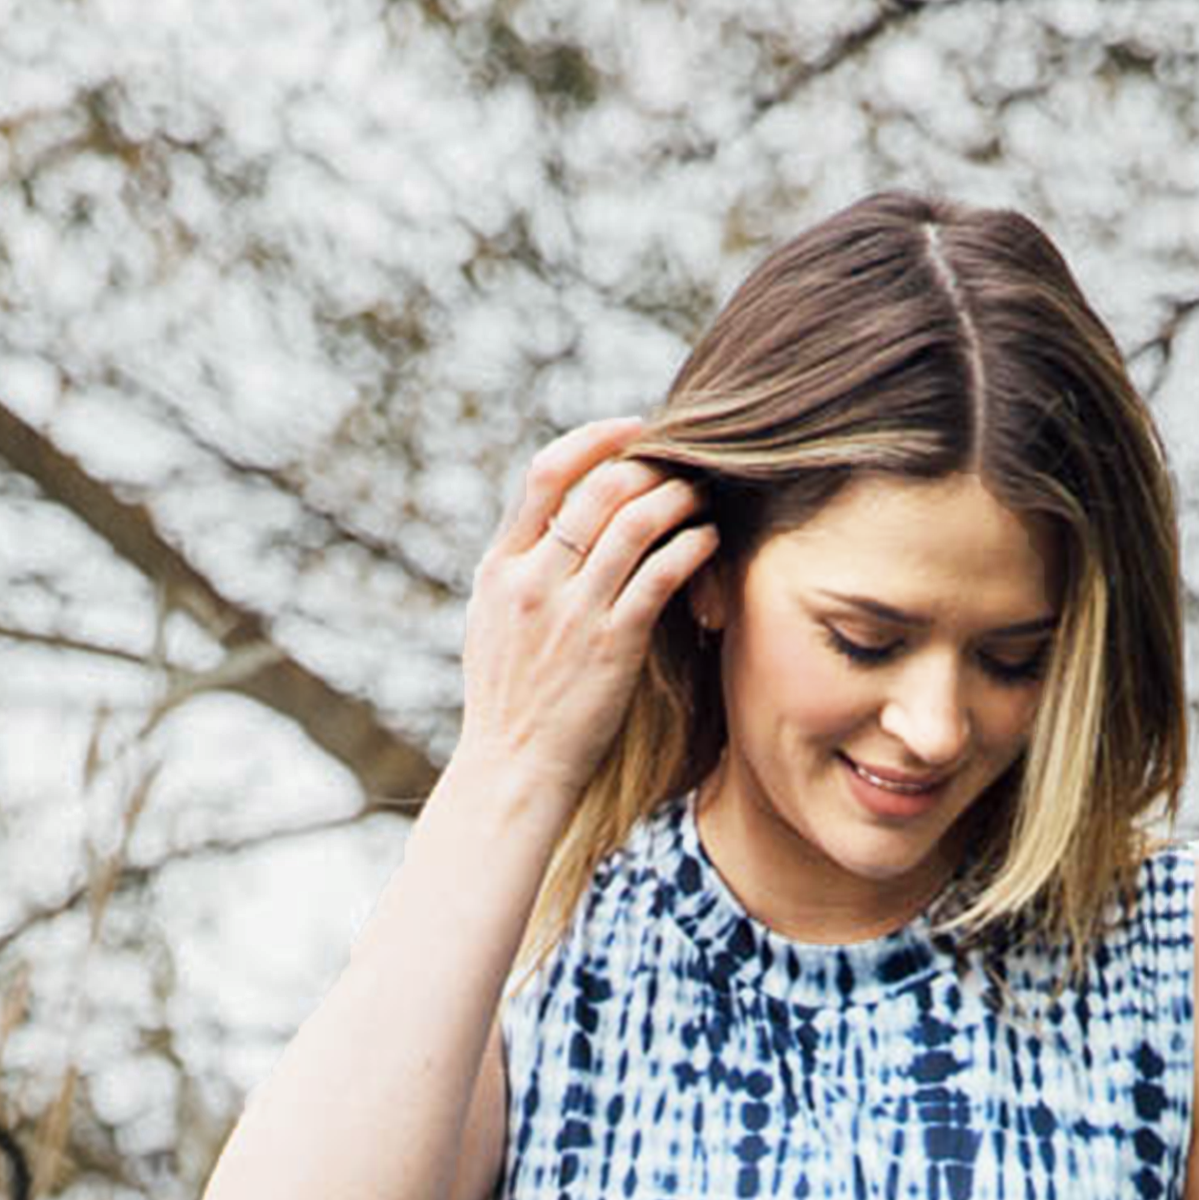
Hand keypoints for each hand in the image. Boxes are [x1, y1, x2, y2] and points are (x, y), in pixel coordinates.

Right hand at [455, 414, 718, 809]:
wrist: (512, 769)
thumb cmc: (508, 702)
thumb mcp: (491, 623)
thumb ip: (518, 569)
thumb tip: (552, 521)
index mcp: (499, 567)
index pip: (545, 475)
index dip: (594, 441)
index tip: (632, 430)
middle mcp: (533, 580)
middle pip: (598, 489)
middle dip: (650, 465)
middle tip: (684, 464)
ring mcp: (572, 612)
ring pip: (634, 524)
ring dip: (677, 500)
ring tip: (702, 497)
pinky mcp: (611, 646)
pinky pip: (659, 576)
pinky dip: (689, 548)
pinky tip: (707, 542)